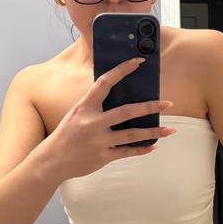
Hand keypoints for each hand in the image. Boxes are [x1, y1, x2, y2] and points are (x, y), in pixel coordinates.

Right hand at [46, 57, 175, 181]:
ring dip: (153, 132)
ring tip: (170, 130)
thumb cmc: (66, 134)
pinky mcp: (103, 156)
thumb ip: (95, 106)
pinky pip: (127, 152)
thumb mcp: (76, 114)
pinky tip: (154, 146)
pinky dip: (142, 149)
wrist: (52, 161)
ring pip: (131, 135)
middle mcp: (93, 123)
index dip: (122, 70)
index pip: (105, 82)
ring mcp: (99, 141)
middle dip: (149, 107)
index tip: (137, 62)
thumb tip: (119, 97)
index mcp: (85, 107)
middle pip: (126, 112)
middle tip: (167, 104)